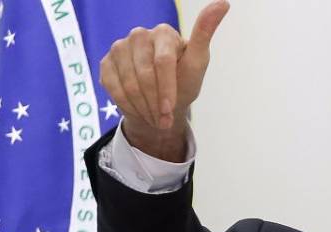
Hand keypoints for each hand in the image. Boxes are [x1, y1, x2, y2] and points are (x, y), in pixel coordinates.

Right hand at [98, 0, 229, 155]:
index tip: (170, 111)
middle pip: (145, 76)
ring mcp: (120, 47)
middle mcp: (139, 35)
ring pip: (128, 84)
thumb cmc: (184, 79)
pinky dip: (127, 105)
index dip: (167, 89)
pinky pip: (113, 88)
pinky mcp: (106, 62)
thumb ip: (206, 33)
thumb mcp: (198, 61)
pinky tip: (139, 110)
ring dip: (143, 108)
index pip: (163, 62)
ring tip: (154, 118)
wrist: (162, 101)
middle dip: (155, 104)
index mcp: (163, 32)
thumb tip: (223, 3)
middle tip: (164, 121)